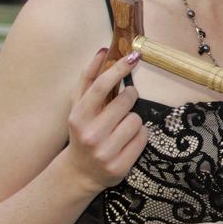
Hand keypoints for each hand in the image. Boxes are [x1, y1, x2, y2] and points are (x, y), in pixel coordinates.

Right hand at [64, 47, 147, 192]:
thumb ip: (89, 80)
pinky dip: (139, 136)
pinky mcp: (120, 166)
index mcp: (78, 117)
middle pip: (127, 100)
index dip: (118, 69)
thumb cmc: (83, 131)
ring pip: (137, 120)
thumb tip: (103, 51)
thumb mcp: (79, 107)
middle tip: (124, 103)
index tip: (133, 56)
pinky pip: (144, 137)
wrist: (79, 172)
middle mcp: (90, 135)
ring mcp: (105, 153)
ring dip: (134, 120)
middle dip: (130, 97)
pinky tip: (126, 141)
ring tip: (120, 128)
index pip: (101, 87)